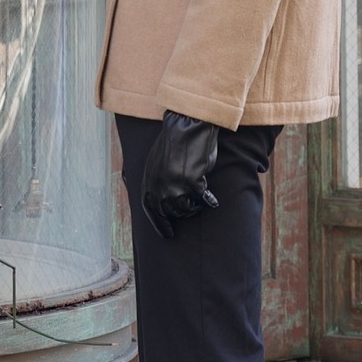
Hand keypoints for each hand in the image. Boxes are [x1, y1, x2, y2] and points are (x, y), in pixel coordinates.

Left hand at [141, 112, 219, 238]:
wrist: (186, 127)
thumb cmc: (175, 143)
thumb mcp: (157, 163)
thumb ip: (158, 181)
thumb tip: (164, 197)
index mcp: (148, 182)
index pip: (151, 211)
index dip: (160, 224)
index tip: (168, 234)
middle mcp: (159, 188)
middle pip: (170, 213)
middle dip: (181, 214)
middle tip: (190, 211)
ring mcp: (175, 188)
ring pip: (187, 209)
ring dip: (194, 206)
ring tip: (199, 200)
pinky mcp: (192, 184)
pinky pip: (202, 200)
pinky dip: (209, 200)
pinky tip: (212, 200)